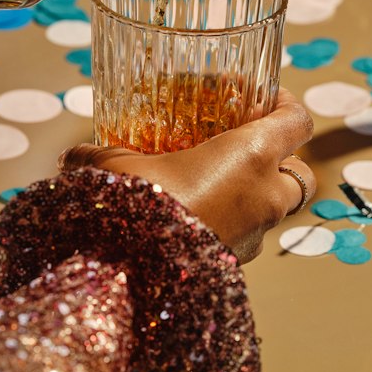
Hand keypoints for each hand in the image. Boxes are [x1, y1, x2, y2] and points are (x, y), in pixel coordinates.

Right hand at [59, 89, 315, 262]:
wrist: (131, 275)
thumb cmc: (135, 201)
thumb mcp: (114, 165)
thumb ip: (98, 155)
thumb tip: (72, 157)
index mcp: (252, 155)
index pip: (297, 121)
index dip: (286, 104)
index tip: (265, 96)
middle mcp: (264, 197)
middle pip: (299, 175)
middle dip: (281, 163)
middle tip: (247, 149)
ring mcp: (254, 237)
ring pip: (272, 211)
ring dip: (255, 198)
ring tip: (216, 187)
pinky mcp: (233, 267)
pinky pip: (242, 239)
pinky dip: (228, 227)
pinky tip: (193, 221)